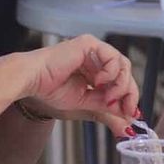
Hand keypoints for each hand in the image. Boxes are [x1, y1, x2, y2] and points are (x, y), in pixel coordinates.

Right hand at [21, 35, 138, 130]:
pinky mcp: (88, 44)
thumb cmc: (49, 90)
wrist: (31, 82)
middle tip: (127, 109)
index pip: (120, 80)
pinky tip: (99, 82)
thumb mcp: (85, 103)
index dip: (129, 97)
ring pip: (122, 64)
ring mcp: (92, 49)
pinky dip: (111, 72)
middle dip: (129, 93)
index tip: (132, 114)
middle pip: (125, 72)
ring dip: (121, 85)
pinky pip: (112, 57)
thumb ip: (107, 108)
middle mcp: (95, 58)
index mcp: (94, 70)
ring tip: (109, 98)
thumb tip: (127, 119)